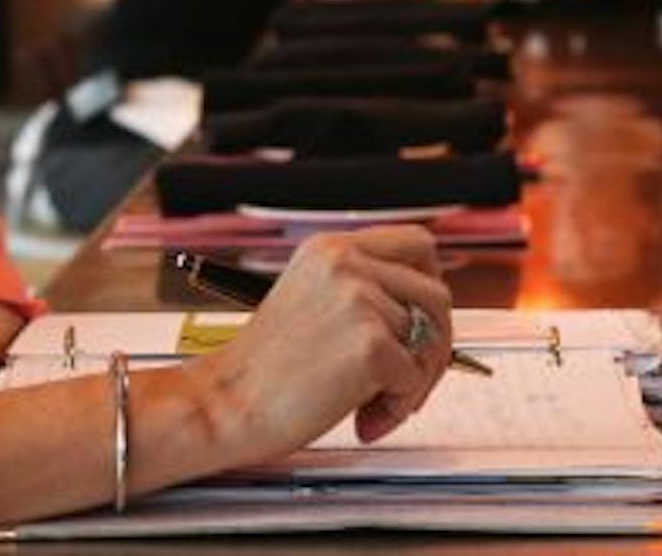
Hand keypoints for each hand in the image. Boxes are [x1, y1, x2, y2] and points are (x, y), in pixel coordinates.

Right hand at [194, 227, 452, 458]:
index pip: (416, 243)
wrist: (225, 403)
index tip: (417, 320)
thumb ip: (362, 293)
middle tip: (405, 378)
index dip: (427, 284)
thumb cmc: (263, 368)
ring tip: (371, 404)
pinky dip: (397, 407)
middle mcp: (345, 263)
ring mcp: (359, 301)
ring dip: (413, 383)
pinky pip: (416, 379)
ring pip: (433, 342)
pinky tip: (361, 417)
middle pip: (436, 295)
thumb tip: (429, 318)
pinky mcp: (370, 344)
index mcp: (328, 248)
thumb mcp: (311, 301)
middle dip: (434, 344)